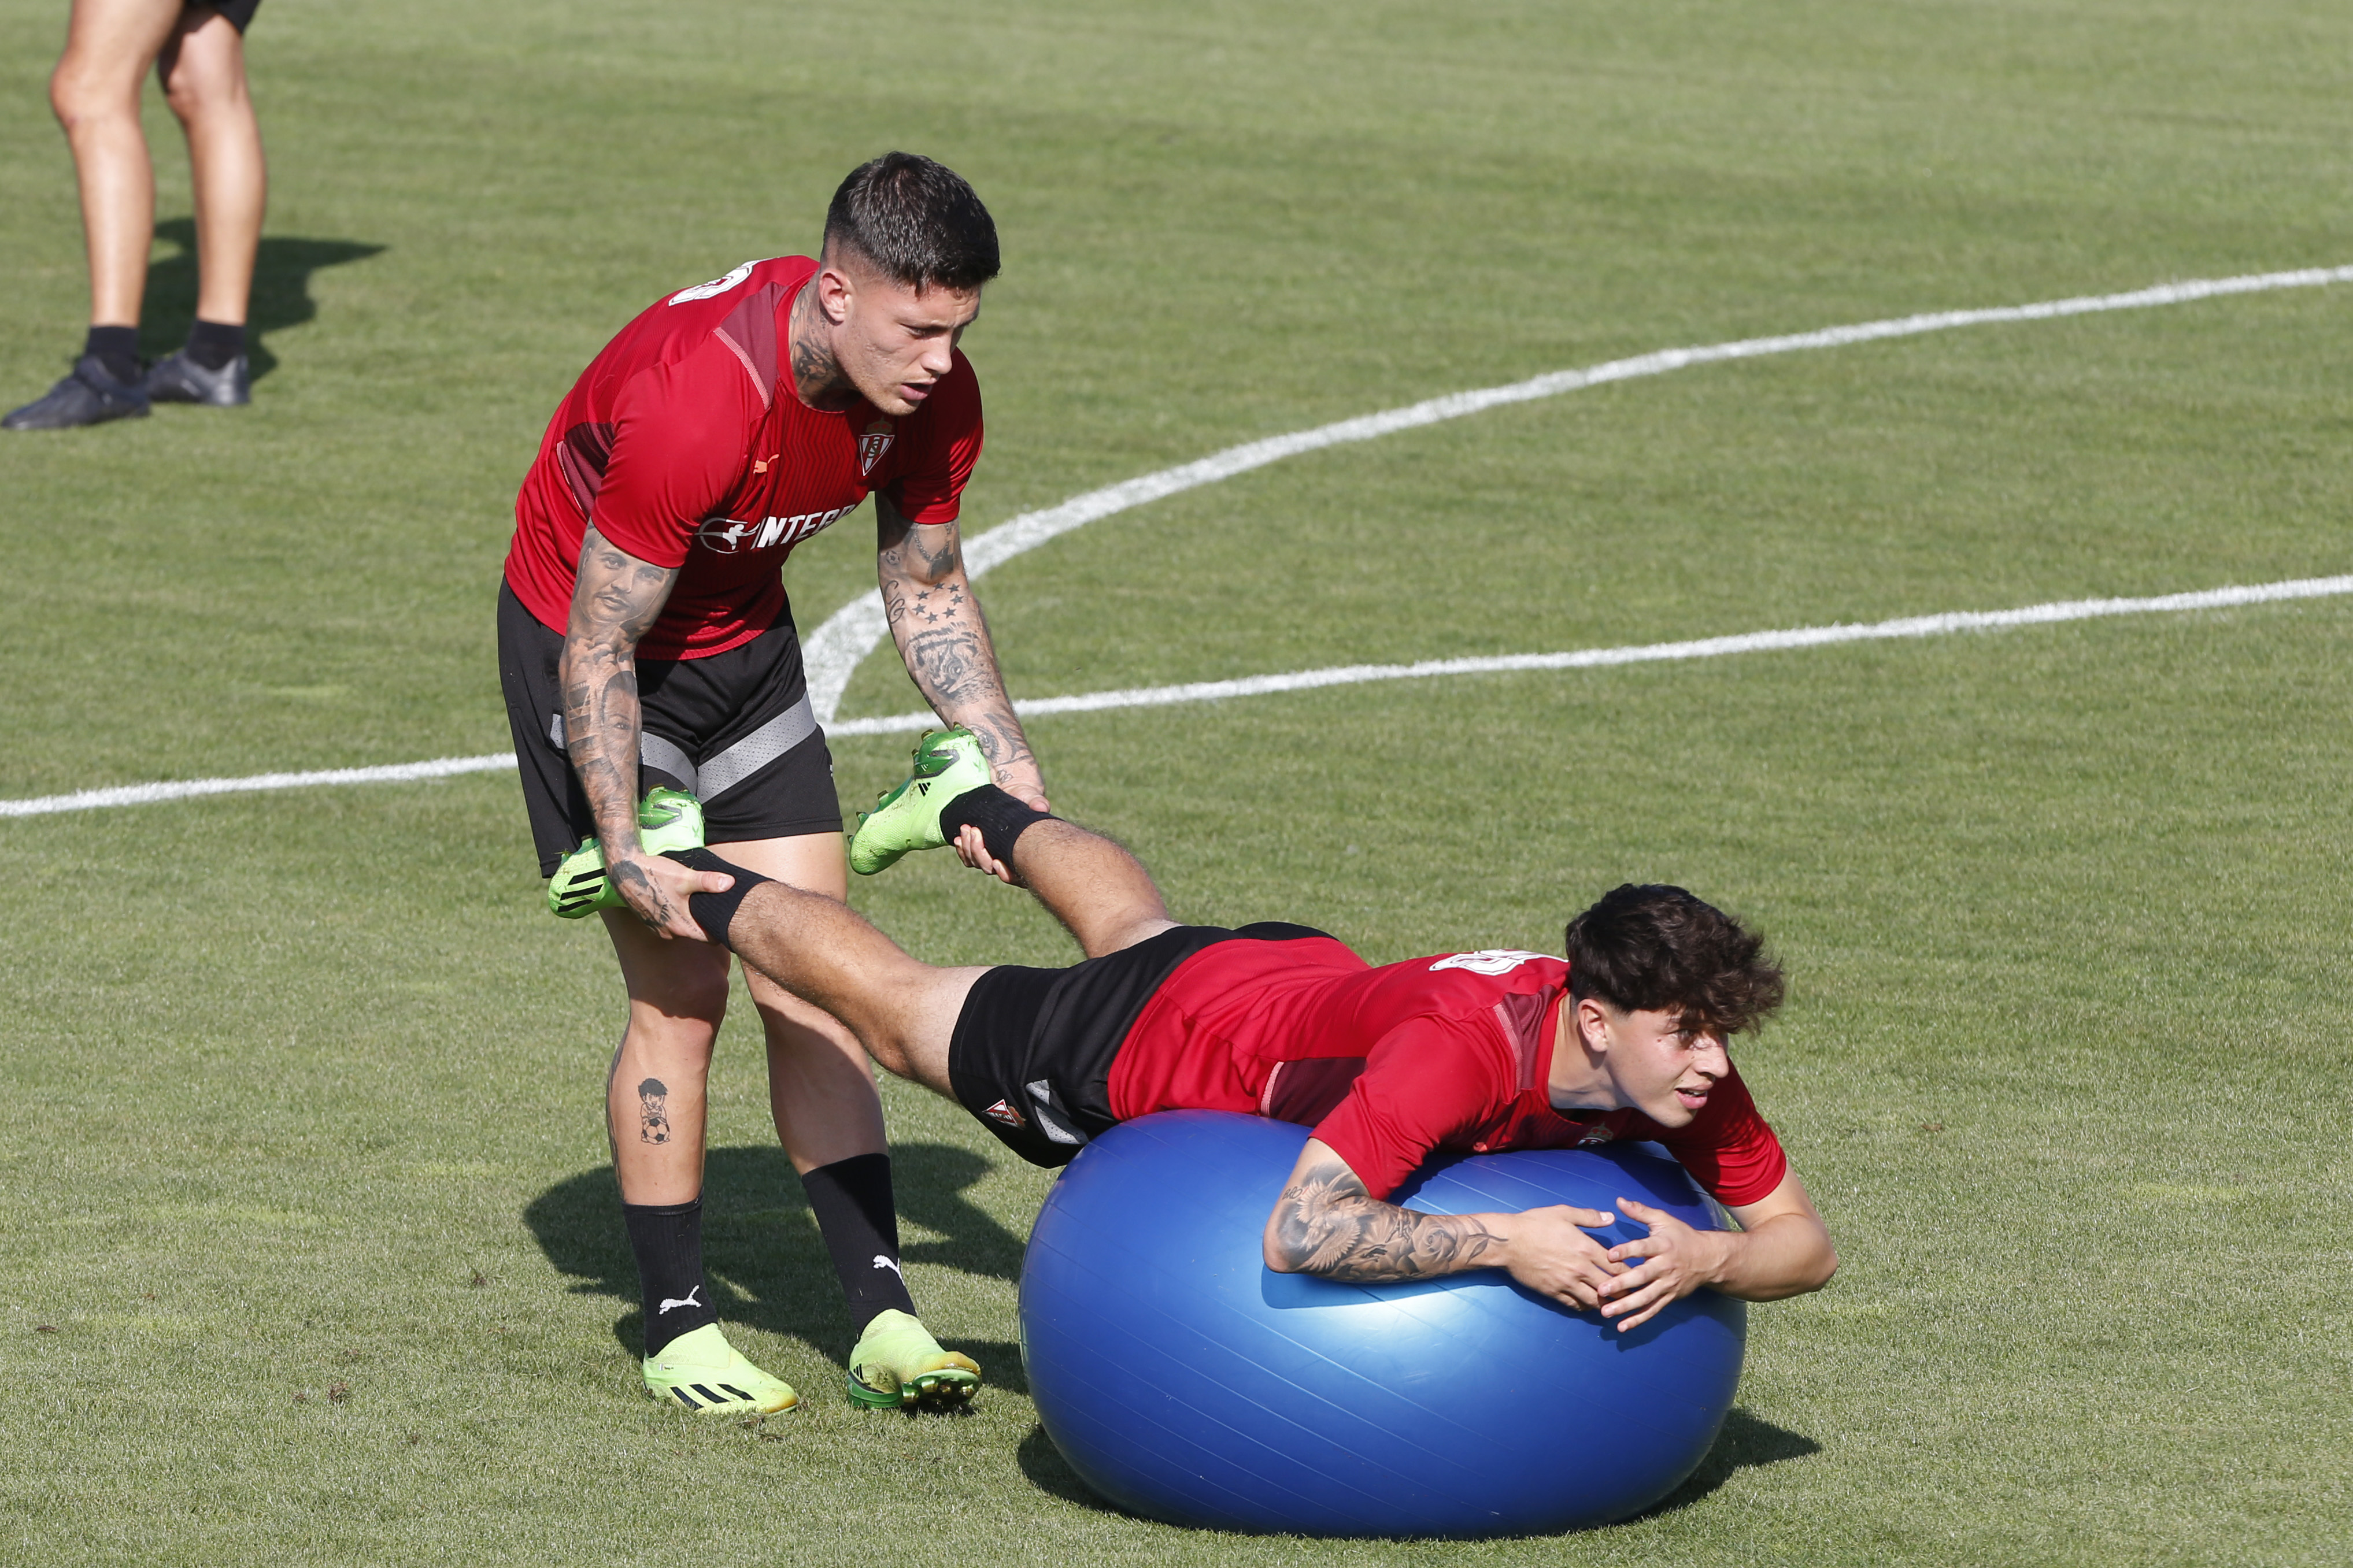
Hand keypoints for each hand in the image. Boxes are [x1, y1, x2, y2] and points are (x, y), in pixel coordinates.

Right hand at [609, 847, 732, 940]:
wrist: (623, 870)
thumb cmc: (654, 874)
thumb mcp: (684, 876)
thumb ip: (708, 882)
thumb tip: (730, 883)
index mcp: (681, 928)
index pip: (711, 939)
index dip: (720, 929)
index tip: (726, 917)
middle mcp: (670, 933)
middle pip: (697, 934)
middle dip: (706, 922)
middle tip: (713, 906)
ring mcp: (658, 929)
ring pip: (683, 928)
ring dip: (689, 918)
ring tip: (696, 901)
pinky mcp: (650, 922)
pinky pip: (669, 923)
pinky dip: (676, 914)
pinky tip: (677, 900)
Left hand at [949, 757, 1048, 886]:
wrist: (1010, 794)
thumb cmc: (1026, 798)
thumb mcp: (1032, 798)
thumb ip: (1037, 802)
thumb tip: (1040, 806)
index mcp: (1025, 855)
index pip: (1016, 876)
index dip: (1005, 873)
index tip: (997, 862)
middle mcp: (1008, 859)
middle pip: (991, 869)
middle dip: (979, 853)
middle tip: (975, 831)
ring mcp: (993, 855)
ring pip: (977, 863)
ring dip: (968, 848)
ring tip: (966, 828)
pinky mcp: (981, 849)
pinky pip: (969, 858)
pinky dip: (962, 849)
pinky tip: (958, 838)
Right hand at [1500, 1204, 1627, 1309]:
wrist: (1508, 1242)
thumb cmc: (1535, 1223)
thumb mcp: (1564, 1213)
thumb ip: (1590, 1217)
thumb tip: (1611, 1217)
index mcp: (1586, 1248)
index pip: (1616, 1265)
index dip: (1630, 1272)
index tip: (1639, 1275)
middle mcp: (1580, 1269)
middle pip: (1610, 1287)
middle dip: (1624, 1292)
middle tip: (1633, 1295)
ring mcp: (1567, 1283)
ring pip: (1594, 1301)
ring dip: (1606, 1304)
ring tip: (1615, 1305)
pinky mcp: (1553, 1293)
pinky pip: (1575, 1305)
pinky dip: (1585, 1307)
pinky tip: (1590, 1306)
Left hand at [1596, 1196, 1734, 1331]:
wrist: (1709, 1259)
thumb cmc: (1681, 1237)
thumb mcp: (1663, 1220)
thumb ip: (1640, 1212)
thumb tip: (1619, 1201)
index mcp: (1662, 1246)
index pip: (1643, 1248)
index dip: (1627, 1251)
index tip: (1610, 1255)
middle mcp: (1664, 1267)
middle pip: (1642, 1277)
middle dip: (1621, 1284)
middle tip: (1602, 1290)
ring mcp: (1667, 1285)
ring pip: (1645, 1298)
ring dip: (1625, 1307)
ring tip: (1606, 1312)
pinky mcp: (1669, 1297)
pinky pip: (1653, 1310)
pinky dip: (1638, 1320)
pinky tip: (1622, 1327)